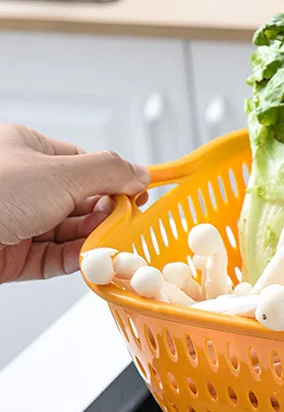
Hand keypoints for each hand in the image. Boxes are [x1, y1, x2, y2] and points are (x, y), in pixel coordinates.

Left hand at [0, 124, 149, 282]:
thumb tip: (142, 173)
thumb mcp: (60, 173)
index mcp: (26, 151)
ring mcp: (15, 221)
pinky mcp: (10, 256)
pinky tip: (93, 260)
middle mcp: (20, 185)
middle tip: (127, 223)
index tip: (141, 194)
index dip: (115, 179)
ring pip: (69, 232)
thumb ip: (108, 171)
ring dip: (95, 239)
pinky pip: (53, 258)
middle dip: (107, 213)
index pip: (84, 163)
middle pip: (81, 200)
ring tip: (113, 244)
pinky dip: (76, 260)